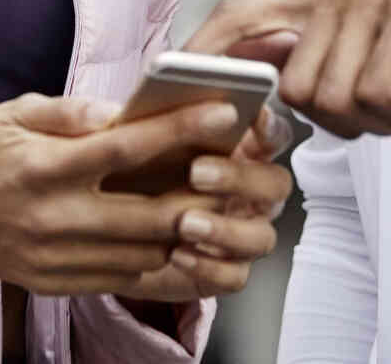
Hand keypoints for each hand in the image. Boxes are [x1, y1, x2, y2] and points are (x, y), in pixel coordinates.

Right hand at [0, 93, 247, 293]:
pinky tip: (169, 236)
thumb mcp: (17, 113)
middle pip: (147, 213)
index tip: (222, 115)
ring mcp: (55, 258)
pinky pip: (120, 278)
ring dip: (182, 231)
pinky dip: (152, 259)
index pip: (126, 149)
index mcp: (44, 167)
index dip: (180, 131)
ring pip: (142, 253)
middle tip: (232, 172)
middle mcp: (53, 218)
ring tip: (210, 204)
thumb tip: (124, 111)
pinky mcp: (55, 284)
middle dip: (199, 194)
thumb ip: (74, 112)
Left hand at [118, 107, 294, 300]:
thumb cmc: (132, 178)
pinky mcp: (226, 271)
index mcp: (240, 153)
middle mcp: (251, 194)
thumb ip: (142, 125)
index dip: (269, 126)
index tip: (252, 117)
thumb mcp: (134, 144)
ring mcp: (243, 234)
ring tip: (185, 224)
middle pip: (276, 184)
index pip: (273, 135)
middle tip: (197, 173)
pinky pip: (235, 276)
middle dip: (241, 177)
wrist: (114, 236)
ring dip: (226, 230)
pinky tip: (177, 254)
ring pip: (262, 236)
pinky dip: (208, 266)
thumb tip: (121, 115)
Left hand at [187, 0, 390, 138]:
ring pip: (331, 99)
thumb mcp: (362, 78)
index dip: (202, 50)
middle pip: (290, 88)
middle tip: (388, 99)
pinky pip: (377, 96)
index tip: (164, 79)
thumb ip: (311, 73)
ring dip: (376, 117)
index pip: (241, 16)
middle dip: (338, 119)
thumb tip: (245, 93)